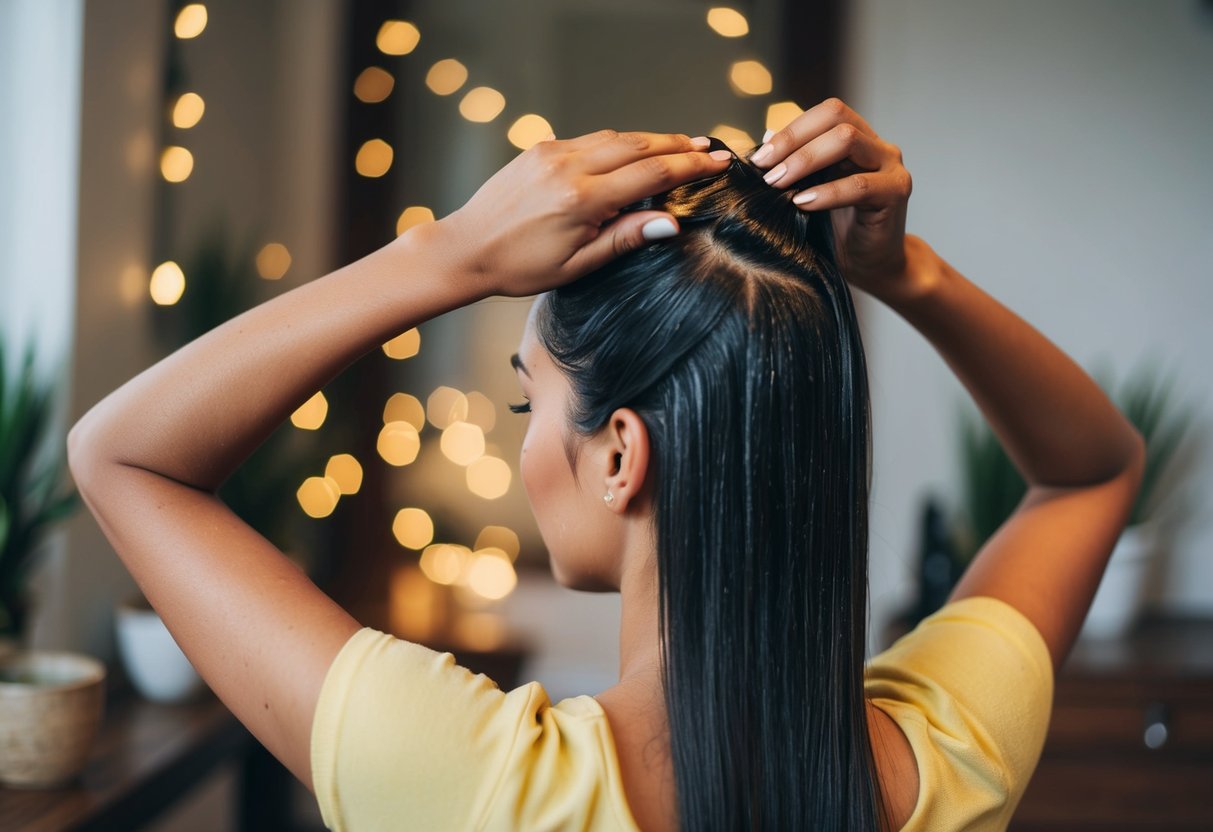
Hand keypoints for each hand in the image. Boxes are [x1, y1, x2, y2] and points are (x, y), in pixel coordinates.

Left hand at [431, 130, 731, 297]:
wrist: (467, 248)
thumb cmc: (519, 266)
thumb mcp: (577, 264)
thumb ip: (624, 238)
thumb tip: (671, 222)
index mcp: (581, 199)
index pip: (651, 172)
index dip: (690, 166)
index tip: (717, 162)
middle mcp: (569, 167)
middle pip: (639, 145)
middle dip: (678, 145)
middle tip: (708, 148)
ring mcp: (553, 153)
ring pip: (616, 137)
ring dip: (652, 140)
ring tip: (681, 146)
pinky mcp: (541, 149)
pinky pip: (591, 139)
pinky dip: (620, 142)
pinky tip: (635, 150)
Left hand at [749, 98, 913, 299]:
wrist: (869, 264)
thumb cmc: (836, 229)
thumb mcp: (808, 191)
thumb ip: (793, 165)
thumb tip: (765, 136)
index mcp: (857, 138)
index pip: (825, 113)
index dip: (790, 130)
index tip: (759, 158)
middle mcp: (877, 145)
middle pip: (836, 117)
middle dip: (794, 141)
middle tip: (766, 172)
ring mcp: (890, 165)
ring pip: (848, 140)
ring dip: (806, 160)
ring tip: (778, 184)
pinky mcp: (896, 191)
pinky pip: (859, 184)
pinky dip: (826, 192)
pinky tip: (803, 203)